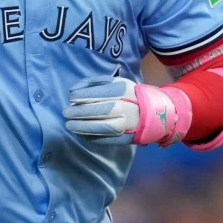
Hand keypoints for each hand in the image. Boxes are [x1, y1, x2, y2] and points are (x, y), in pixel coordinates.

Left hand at [62, 76, 191, 146]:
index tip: (71, 98)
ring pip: (102, 126)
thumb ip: (96, 83)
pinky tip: (82, 134)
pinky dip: (92, 137)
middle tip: (66, 113)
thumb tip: (74, 89)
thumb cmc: (129, 95)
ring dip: (83, 127)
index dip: (82, 96)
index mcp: (124, 90)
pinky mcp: (126, 138)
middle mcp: (127, 107)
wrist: (156, 112)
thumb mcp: (117, 83)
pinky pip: (106, 139)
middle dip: (80, 112)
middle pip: (100, 110)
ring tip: (70, 126)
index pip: (99, 93)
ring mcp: (127, 124)